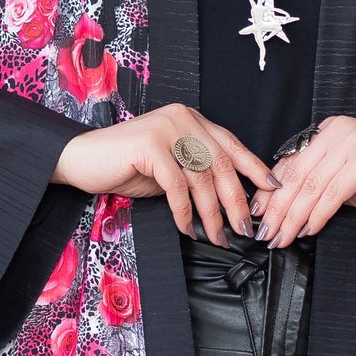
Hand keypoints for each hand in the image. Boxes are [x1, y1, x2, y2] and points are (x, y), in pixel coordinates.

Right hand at [52, 104, 273, 242]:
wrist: (82, 160)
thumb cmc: (126, 166)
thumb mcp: (170, 168)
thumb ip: (197, 173)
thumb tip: (231, 201)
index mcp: (191, 120)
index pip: (232, 145)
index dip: (255, 168)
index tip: (273, 189)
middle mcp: (183, 118)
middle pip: (222, 164)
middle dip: (236, 201)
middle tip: (244, 229)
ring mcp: (167, 128)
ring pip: (202, 178)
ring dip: (212, 213)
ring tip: (217, 237)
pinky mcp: (150, 144)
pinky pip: (177, 185)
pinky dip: (184, 212)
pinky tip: (187, 228)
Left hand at [254, 116, 355, 249]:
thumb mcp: (343, 179)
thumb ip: (315, 183)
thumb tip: (280, 206)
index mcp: (327, 130)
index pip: (290, 162)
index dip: (270, 191)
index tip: (258, 214)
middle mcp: (336, 131)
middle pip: (296, 174)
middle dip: (278, 208)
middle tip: (266, 233)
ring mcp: (351, 143)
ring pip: (311, 186)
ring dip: (293, 216)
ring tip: (282, 238)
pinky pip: (332, 193)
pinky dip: (317, 215)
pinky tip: (308, 231)